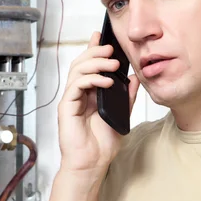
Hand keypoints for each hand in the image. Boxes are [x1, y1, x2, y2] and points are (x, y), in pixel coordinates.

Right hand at [57, 31, 140, 172]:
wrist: (92, 164)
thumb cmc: (102, 144)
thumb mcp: (122, 115)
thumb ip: (126, 96)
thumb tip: (133, 78)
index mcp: (90, 94)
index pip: (89, 66)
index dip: (93, 49)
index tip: (101, 36)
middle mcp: (78, 94)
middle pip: (81, 64)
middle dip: (95, 52)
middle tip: (110, 48)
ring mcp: (71, 100)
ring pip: (77, 70)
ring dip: (95, 63)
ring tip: (112, 63)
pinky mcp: (66, 107)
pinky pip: (76, 85)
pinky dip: (91, 79)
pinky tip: (106, 81)